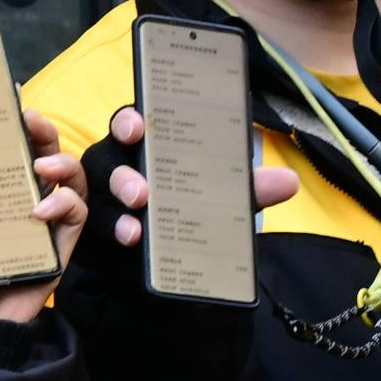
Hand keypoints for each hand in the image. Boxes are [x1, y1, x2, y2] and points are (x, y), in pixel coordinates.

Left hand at [0, 107, 91, 322]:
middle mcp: (18, 198)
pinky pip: (76, 217)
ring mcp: (42, 222)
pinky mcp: (57, 248)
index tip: (8, 94)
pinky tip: (39, 211)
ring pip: (69, 178)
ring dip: (61, 163)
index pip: (5, 145)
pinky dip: (64, 206)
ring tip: (40, 167)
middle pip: (42, 152)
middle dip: (43, 129)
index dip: (12, 118)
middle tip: (29, 120)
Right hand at [100, 104, 301, 251]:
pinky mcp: (93, 230)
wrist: (161, 259)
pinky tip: (128, 245)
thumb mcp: (216, 197)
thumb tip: (288, 182)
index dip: (130, 121)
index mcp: (144, 144)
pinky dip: (112, 237)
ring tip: (135, 232)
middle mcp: (115, 164)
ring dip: (115, 215)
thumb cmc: (185, 208)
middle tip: (142, 194)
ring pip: (97, 199)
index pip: (131, 122)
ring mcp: (98, 198)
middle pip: (110, 160)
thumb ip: (244, 189)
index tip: (139, 127)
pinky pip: (92, 230)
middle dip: (124, 177)